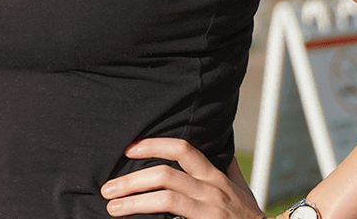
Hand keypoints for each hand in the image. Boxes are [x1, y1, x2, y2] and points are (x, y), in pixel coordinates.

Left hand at [100, 138, 265, 218]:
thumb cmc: (249, 216)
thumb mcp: (241, 189)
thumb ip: (228, 169)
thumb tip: (221, 148)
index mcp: (215, 177)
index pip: (182, 149)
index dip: (152, 145)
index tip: (128, 150)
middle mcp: (212, 191)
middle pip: (165, 175)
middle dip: (131, 180)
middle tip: (108, 188)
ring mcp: (210, 211)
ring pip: (165, 199)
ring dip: (133, 202)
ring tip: (112, 207)